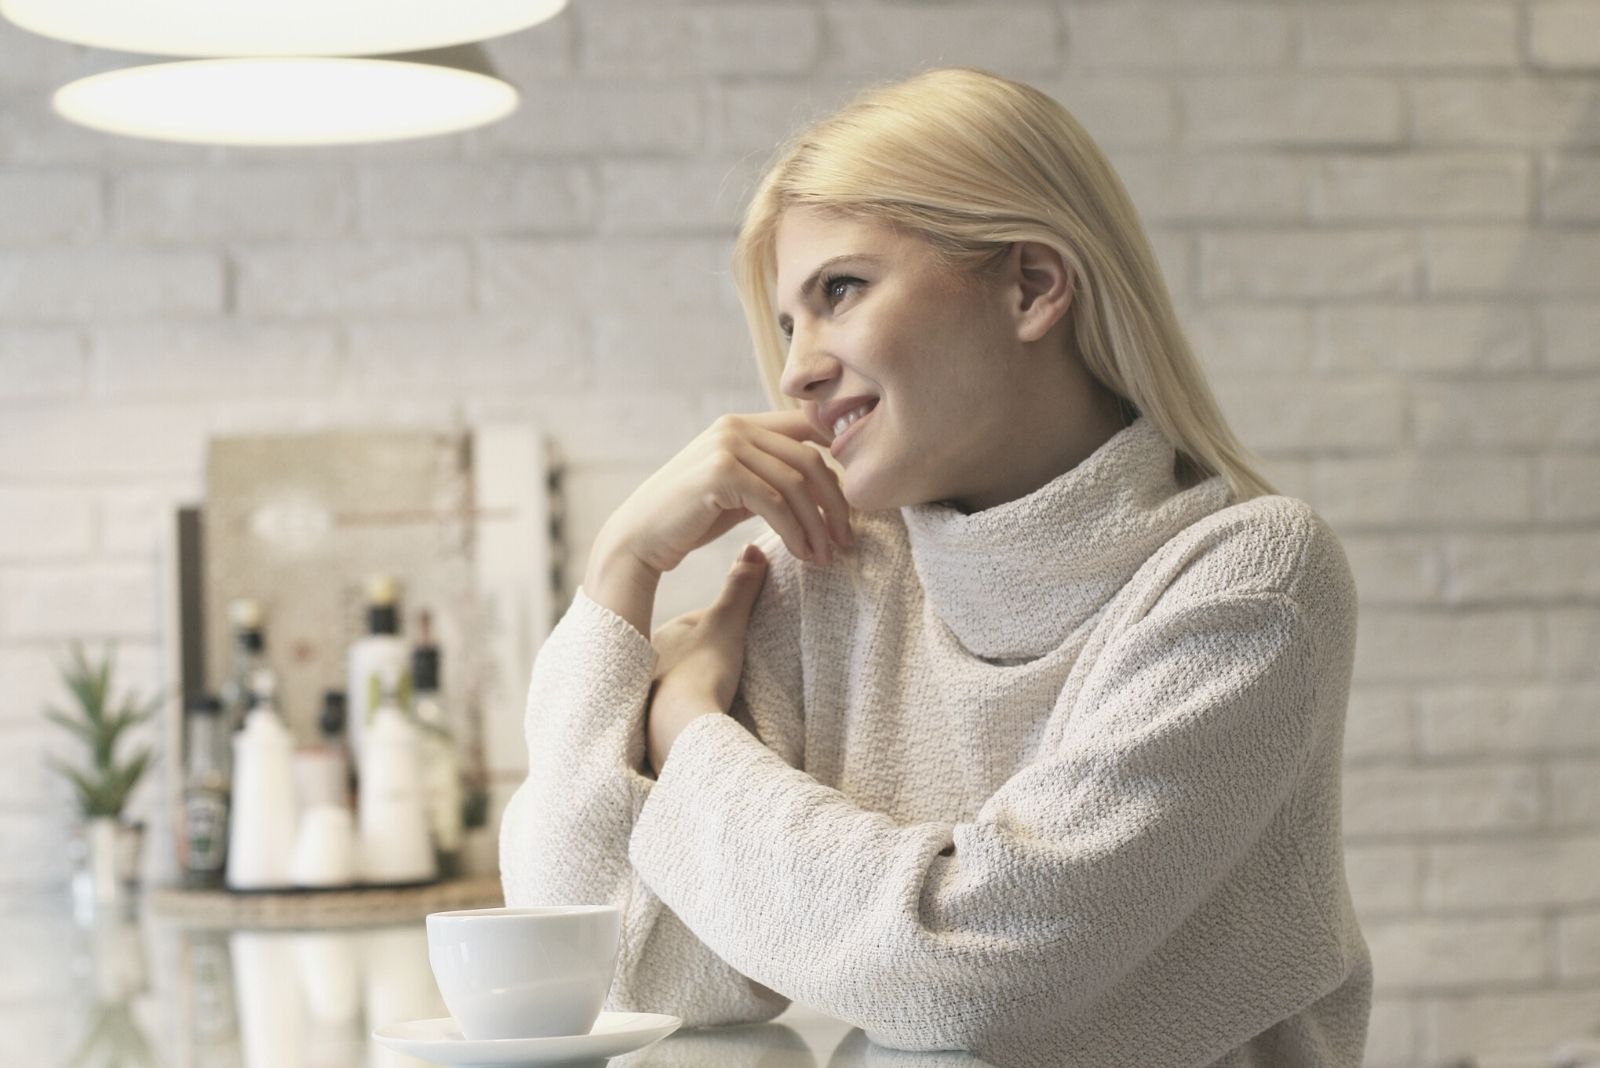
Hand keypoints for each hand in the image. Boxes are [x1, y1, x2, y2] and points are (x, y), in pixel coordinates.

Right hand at [596, 409, 853, 576]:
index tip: (850, 504)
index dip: (838, 463)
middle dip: (835, 502)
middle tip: (846, 539)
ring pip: (796, 483)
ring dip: (817, 524)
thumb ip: (772, 476)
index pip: (808, 429)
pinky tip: (803, 554)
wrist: (639, 538)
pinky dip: (795, 532)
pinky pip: (775, 503)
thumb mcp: (739, 489)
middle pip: (810, 458)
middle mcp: (735, 427)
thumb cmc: (691, 518)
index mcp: (741, 424)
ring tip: (826, 555)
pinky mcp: (720, 473)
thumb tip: (824, 483)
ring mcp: (726, 446)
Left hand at [645, 543, 767, 775]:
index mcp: (662, 633)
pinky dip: (693, 710)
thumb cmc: (699, 672)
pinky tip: (707, 719)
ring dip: (702, 686)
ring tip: (725, 698)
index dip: (726, 626)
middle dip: (711, 657)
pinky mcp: (653, 724)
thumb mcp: (726, 624)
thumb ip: (740, 589)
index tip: (745, 637)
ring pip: (684, 681)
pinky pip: (678, 710)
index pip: (700, 623)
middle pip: (692, 652)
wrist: (678, 728)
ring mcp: (649, 693)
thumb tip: (753, 548)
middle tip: (737, 670)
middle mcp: (648, 661)